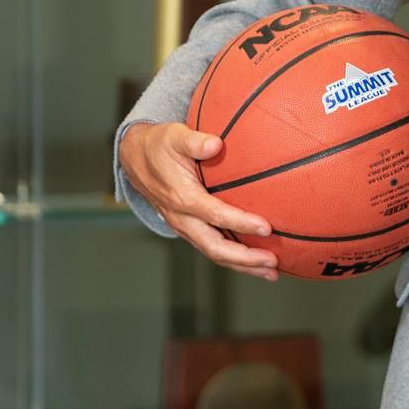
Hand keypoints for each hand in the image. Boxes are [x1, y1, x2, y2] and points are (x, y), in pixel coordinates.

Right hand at [120, 122, 280, 280]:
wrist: (135, 158)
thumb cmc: (160, 145)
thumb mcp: (174, 136)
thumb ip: (195, 141)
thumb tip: (215, 145)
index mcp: (181, 197)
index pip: (215, 216)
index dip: (241, 223)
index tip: (266, 228)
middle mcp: (182, 219)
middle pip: (215, 248)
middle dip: (246, 259)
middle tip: (273, 262)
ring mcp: (184, 227)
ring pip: (214, 254)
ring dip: (243, 265)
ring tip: (271, 272)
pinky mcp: (188, 229)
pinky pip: (212, 249)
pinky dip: (234, 259)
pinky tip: (255, 261)